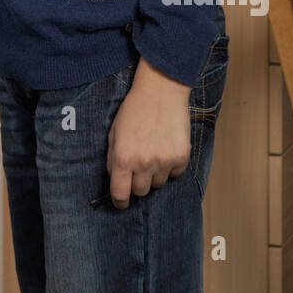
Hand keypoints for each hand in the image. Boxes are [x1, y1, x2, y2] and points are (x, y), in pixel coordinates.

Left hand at [106, 58, 191, 208]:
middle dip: (137, 182)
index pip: (120, 194)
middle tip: (139, 164)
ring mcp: (164, 161)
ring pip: (158, 184)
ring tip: (153, 150)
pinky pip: (175, 174)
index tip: (122, 202)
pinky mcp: (181, 157)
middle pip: (141, 192)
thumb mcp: (114, 132)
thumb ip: (112, 158)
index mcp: (122, 158)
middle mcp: (143, 163)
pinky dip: (170, 166)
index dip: (120, 202)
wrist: (160, 91)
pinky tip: (166, 147)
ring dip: (154, 173)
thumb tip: (116, 180)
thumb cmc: (134, 110)